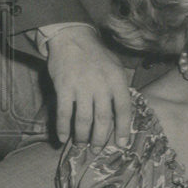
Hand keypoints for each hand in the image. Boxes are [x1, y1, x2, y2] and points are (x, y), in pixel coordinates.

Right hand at [47, 26, 131, 147]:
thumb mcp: (116, 67)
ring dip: (82, 136)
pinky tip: (63, 138)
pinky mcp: (64, 87)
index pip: (123, 110)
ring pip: (84, 120)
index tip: (122, 144)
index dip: (123, 129)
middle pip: (103, 119)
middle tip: (97, 149)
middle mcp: (101, 85)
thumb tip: (122, 113)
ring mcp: (82, 86)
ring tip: (82, 144)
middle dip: (100, 138)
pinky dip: (63, 128)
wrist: (72, 38)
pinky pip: (64, 113)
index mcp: (117, 80)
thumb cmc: (96, 55)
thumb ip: (119, 88)